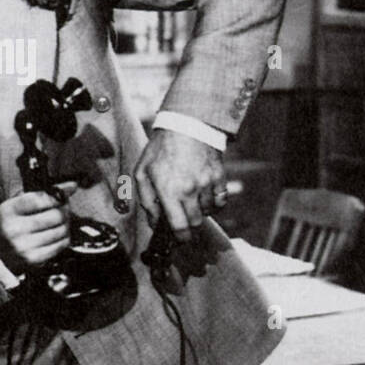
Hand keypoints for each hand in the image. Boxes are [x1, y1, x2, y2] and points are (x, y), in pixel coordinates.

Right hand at [0, 182, 76, 272]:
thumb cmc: (12, 220)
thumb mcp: (18, 202)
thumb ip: (43, 192)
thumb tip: (72, 185)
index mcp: (8, 210)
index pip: (40, 199)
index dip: (56, 196)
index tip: (60, 196)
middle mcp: (14, 229)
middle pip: (55, 215)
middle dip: (65, 210)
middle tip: (64, 208)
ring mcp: (24, 246)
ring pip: (61, 230)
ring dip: (66, 224)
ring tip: (61, 221)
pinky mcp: (34, 259)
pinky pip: (61, 245)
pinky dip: (64, 237)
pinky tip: (58, 234)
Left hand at [134, 128, 226, 242]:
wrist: (187, 125)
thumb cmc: (161, 149)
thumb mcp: (143, 172)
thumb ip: (146, 200)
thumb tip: (155, 222)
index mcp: (169, 191)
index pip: (180, 228)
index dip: (180, 239)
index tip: (179, 238)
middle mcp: (190, 190)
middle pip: (196, 223)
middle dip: (189, 226)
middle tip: (182, 218)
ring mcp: (207, 184)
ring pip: (209, 212)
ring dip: (200, 211)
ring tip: (191, 199)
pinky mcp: (219, 177)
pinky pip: (221, 201)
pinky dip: (215, 203)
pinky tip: (205, 195)